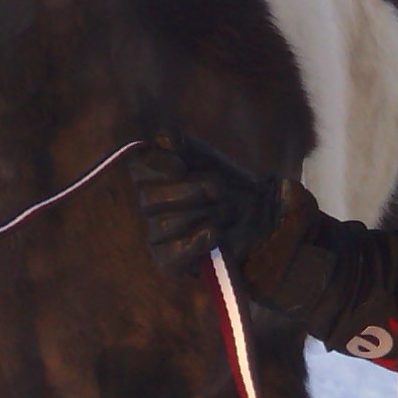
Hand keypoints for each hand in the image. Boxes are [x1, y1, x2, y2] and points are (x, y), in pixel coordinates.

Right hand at [128, 132, 299, 278]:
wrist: (257, 215)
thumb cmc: (228, 182)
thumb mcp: (207, 158)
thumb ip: (184, 145)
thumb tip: (166, 136)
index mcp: (153, 175)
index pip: (140, 168)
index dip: (157, 167)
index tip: (181, 167)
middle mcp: (149, 204)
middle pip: (152, 197)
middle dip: (193, 191)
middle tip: (220, 189)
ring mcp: (157, 233)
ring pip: (166, 224)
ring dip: (205, 214)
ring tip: (226, 210)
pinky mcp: (169, 261)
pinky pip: (172, 254)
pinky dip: (197, 242)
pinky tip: (216, 233)